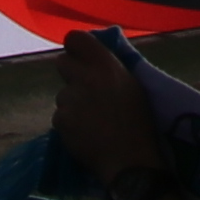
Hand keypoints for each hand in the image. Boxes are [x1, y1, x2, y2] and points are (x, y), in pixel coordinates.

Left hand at [48, 28, 161, 184]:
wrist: (129, 161)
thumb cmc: (139, 123)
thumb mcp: (132, 87)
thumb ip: (111, 70)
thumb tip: (96, 62)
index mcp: (106, 66)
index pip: (75, 39)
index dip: (75, 47)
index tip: (80, 56)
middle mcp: (85, 78)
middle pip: (62, 63)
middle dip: (71, 74)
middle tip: (84, 89)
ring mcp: (69, 99)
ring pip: (63, 95)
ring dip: (72, 104)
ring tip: (91, 121)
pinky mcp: (60, 120)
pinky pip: (60, 116)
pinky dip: (69, 124)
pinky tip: (84, 134)